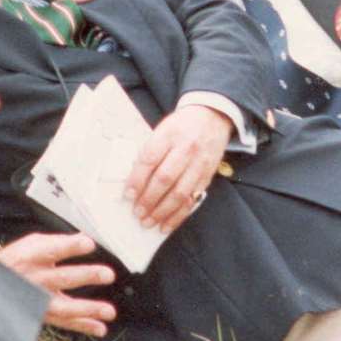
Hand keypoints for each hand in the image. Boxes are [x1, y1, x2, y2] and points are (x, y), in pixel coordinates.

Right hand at [0, 232, 116, 337]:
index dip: (71, 246)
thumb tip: (83, 238)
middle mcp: (35, 279)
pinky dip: (82, 326)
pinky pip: (63, 322)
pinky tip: (99, 328)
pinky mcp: (41, 315)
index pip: (53, 249)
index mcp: (31, 256)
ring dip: (88, 309)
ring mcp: (38, 300)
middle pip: (62, 278)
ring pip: (64, 307)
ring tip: (109, 311)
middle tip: (107, 274)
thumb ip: (57, 242)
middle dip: (86, 276)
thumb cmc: (14, 262)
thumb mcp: (30, 244)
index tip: (88, 244)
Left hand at [123, 104, 231, 232]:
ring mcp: (199, 163)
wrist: (212, 116)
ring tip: (149, 222)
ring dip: (163, 211)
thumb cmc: (181, 125)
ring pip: (180, 193)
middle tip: (137, 213)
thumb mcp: (162, 129)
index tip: (127, 195)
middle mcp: (186, 149)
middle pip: (165, 178)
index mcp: (169, 134)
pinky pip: (192, 199)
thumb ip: (150, 151)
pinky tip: (167, 224)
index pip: (150, 159)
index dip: (137, 179)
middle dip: (149, 199)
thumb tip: (133, 180)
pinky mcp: (207, 175)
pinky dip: (179, 215)